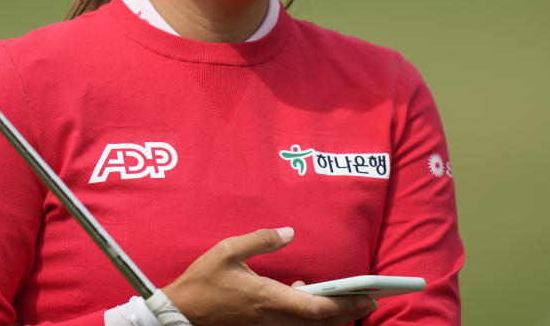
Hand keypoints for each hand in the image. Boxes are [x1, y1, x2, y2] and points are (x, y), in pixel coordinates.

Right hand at [161, 228, 376, 325]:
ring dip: (331, 317)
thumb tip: (288, 232)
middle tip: (369, 301)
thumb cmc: (202, 281)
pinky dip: (309, 318)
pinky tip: (306, 299)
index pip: (316, 308)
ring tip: (347, 302)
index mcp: (267, 298)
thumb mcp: (228, 251)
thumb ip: (260, 240)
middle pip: (319, 322)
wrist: (180, 313)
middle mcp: (272, 318)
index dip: (345, 304)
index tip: (366, 297)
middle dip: (347, 312)